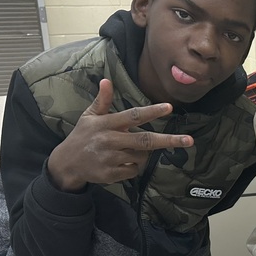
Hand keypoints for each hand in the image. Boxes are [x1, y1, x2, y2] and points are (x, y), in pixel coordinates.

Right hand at [46, 78, 193, 190]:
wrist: (66, 163)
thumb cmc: (82, 136)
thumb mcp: (89, 116)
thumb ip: (102, 101)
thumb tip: (106, 80)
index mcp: (107, 124)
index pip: (133, 116)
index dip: (152, 111)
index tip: (169, 107)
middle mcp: (110, 140)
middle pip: (145, 140)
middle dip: (169, 140)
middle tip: (189, 140)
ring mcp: (111, 158)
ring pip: (142, 157)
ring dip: (141, 154)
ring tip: (125, 150)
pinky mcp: (111, 174)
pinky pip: (133, 170)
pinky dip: (132, 167)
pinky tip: (119, 163)